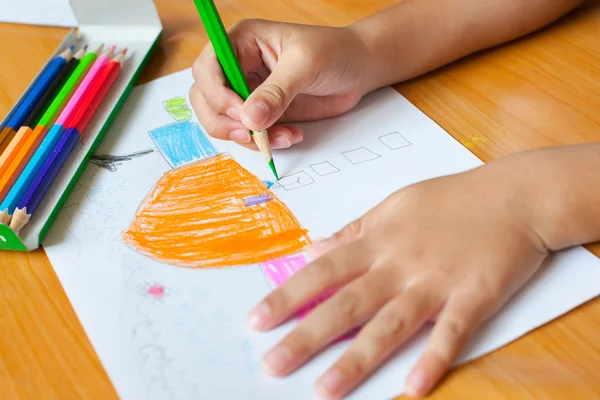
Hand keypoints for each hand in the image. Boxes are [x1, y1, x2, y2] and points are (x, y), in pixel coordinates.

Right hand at [190, 19, 371, 149]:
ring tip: (281, 137)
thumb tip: (249, 119)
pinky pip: (249, 134)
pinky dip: (264, 143)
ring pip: (223, 121)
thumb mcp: (305, 65)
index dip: (216, 93)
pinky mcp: (262, 114)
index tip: (239, 112)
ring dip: (247, 137)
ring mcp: (248, 93)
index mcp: (242, 42)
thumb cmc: (334, 52)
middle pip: (205, 98)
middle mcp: (238, 67)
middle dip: (224, 121)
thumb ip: (276, 92)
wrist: (359, 70)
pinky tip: (290, 136)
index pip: (207, 67)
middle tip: (252, 134)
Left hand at [246, 158, 549, 397]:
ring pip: (390, 325)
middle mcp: (400, 263)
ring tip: (325, 389)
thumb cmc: (450, 199)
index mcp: (378, 240)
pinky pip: (450, 332)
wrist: (514, 195)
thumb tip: (313, 247)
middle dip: (306, 336)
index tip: (257, 321)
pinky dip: (432, 359)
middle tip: (272, 364)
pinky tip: (410, 389)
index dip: (288, 296)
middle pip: (347, 303)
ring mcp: (436, 281)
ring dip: (356, 359)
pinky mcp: (474, 296)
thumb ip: (353, 231)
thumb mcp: (393, 205)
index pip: (323, 271)